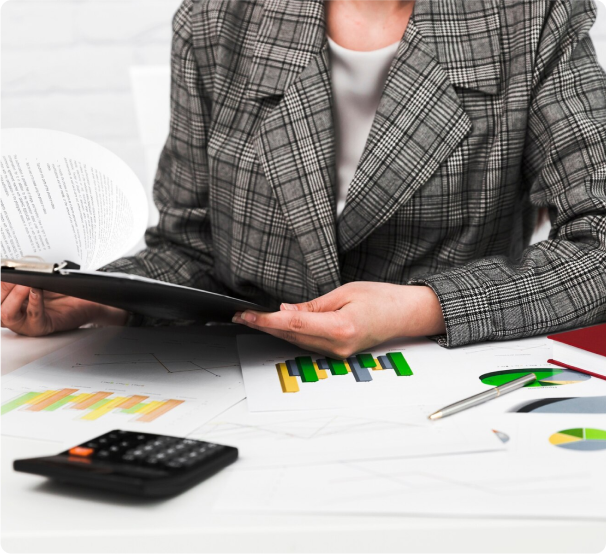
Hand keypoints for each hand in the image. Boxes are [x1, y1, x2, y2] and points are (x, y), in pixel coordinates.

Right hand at [0, 282, 127, 336]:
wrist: (87, 300)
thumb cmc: (62, 290)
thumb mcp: (40, 279)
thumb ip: (24, 275)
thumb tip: (12, 267)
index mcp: (9, 301)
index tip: (2, 271)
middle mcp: (14, 313)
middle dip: (2, 288)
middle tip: (13, 276)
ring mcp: (26, 323)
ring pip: (6, 315)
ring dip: (14, 297)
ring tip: (25, 283)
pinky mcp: (42, 327)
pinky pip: (33, 317)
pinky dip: (33, 303)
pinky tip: (36, 291)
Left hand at [232, 282, 445, 357]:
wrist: (405, 314)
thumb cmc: (382, 299)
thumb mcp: (345, 292)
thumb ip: (313, 304)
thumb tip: (286, 308)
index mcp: (340, 328)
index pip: (294, 323)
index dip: (267, 319)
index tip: (249, 315)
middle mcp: (337, 345)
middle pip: (291, 335)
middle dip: (265, 326)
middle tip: (243, 316)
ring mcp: (338, 352)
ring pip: (297, 341)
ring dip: (275, 330)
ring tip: (254, 320)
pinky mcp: (338, 352)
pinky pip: (308, 344)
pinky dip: (291, 334)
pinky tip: (278, 326)